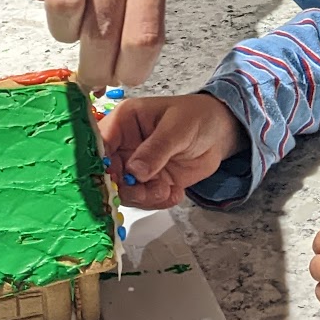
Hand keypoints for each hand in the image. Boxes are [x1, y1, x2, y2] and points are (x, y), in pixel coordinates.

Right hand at [100, 93, 246, 208]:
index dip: (101, 165)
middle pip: (107, 175)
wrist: (219, 132)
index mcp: (123, 122)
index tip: (115, 181)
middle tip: (147, 191)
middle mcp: (123, 146)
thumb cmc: (197, 117)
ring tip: (167, 189)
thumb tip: (134, 171)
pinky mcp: (149, 182)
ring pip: (124, 192)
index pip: (99, 145)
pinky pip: (144, 200)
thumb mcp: (179, 128)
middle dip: (125, 188)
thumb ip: (157, 149)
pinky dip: (158, 201)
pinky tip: (176, 192)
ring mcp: (135, 166)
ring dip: (145, 197)